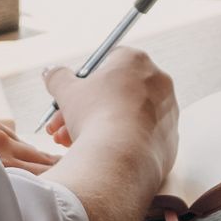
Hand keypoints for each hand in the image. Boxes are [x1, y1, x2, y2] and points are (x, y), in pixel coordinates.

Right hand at [42, 48, 177, 186]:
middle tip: (64, 125)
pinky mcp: (170, 141)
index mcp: (136, 61)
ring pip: (127, 117)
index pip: (109, 62)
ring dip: (99, 127)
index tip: (73, 97)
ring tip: (71, 142)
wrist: (120, 159)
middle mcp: (159, 82)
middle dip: (87, 109)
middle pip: (117, 93)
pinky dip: (121, 144)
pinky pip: (140, 139)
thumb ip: (58, 77)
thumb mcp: (67, 92)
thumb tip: (50, 71)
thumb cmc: (95, 117)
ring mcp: (168, 113)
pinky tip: (99, 154)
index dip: (86, 81)